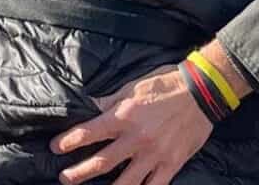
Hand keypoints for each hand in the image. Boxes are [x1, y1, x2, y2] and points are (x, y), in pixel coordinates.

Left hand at [52, 64, 211, 184]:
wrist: (202, 91)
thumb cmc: (166, 83)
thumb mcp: (133, 86)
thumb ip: (111, 101)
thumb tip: (91, 106)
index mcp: (124, 116)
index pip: (89, 133)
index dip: (69, 141)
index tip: (56, 146)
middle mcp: (136, 138)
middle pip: (101, 163)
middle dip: (79, 173)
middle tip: (65, 178)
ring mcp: (154, 154)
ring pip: (125, 183)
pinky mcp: (171, 163)